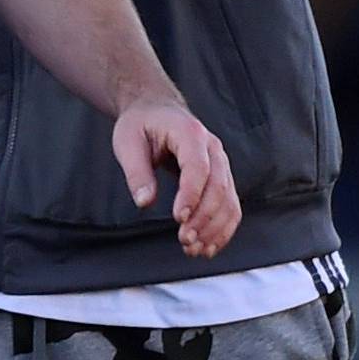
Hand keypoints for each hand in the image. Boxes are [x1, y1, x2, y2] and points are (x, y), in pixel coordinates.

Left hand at [111, 100, 240, 258]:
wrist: (156, 110)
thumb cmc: (141, 124)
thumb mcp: (128, 142)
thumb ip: (136, 172)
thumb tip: (144, 202)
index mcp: (189, 132)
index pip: (198, 167)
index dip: (191, 195)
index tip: (179, 219)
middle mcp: (213, 147)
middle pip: (218, 187)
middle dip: (204, 218)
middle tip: (184, 240)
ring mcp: (221, 163)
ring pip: (229, 201)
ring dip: (215, 229)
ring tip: (194, 249)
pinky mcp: (222, 178)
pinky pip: (231, 206)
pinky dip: (223, 229)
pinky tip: (208, 246)